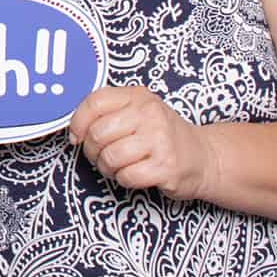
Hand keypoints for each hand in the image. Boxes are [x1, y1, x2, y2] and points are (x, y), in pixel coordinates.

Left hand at [69, 86, 217, 201]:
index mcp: (138, 96)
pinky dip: (123, 180)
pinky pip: (126, 176)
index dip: (78, 122)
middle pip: (98, 133)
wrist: (203, 157)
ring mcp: (160, 140)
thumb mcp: (138, 111)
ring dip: (107, 167)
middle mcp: (150, 114)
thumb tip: (73, 129)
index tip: (77, 136)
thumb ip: (107, 112)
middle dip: (92, 150)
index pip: (95, 102)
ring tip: (118, 166)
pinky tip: (134, 174)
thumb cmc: (161, 135)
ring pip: (110, 157)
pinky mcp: (166, 167)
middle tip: (100, 155)